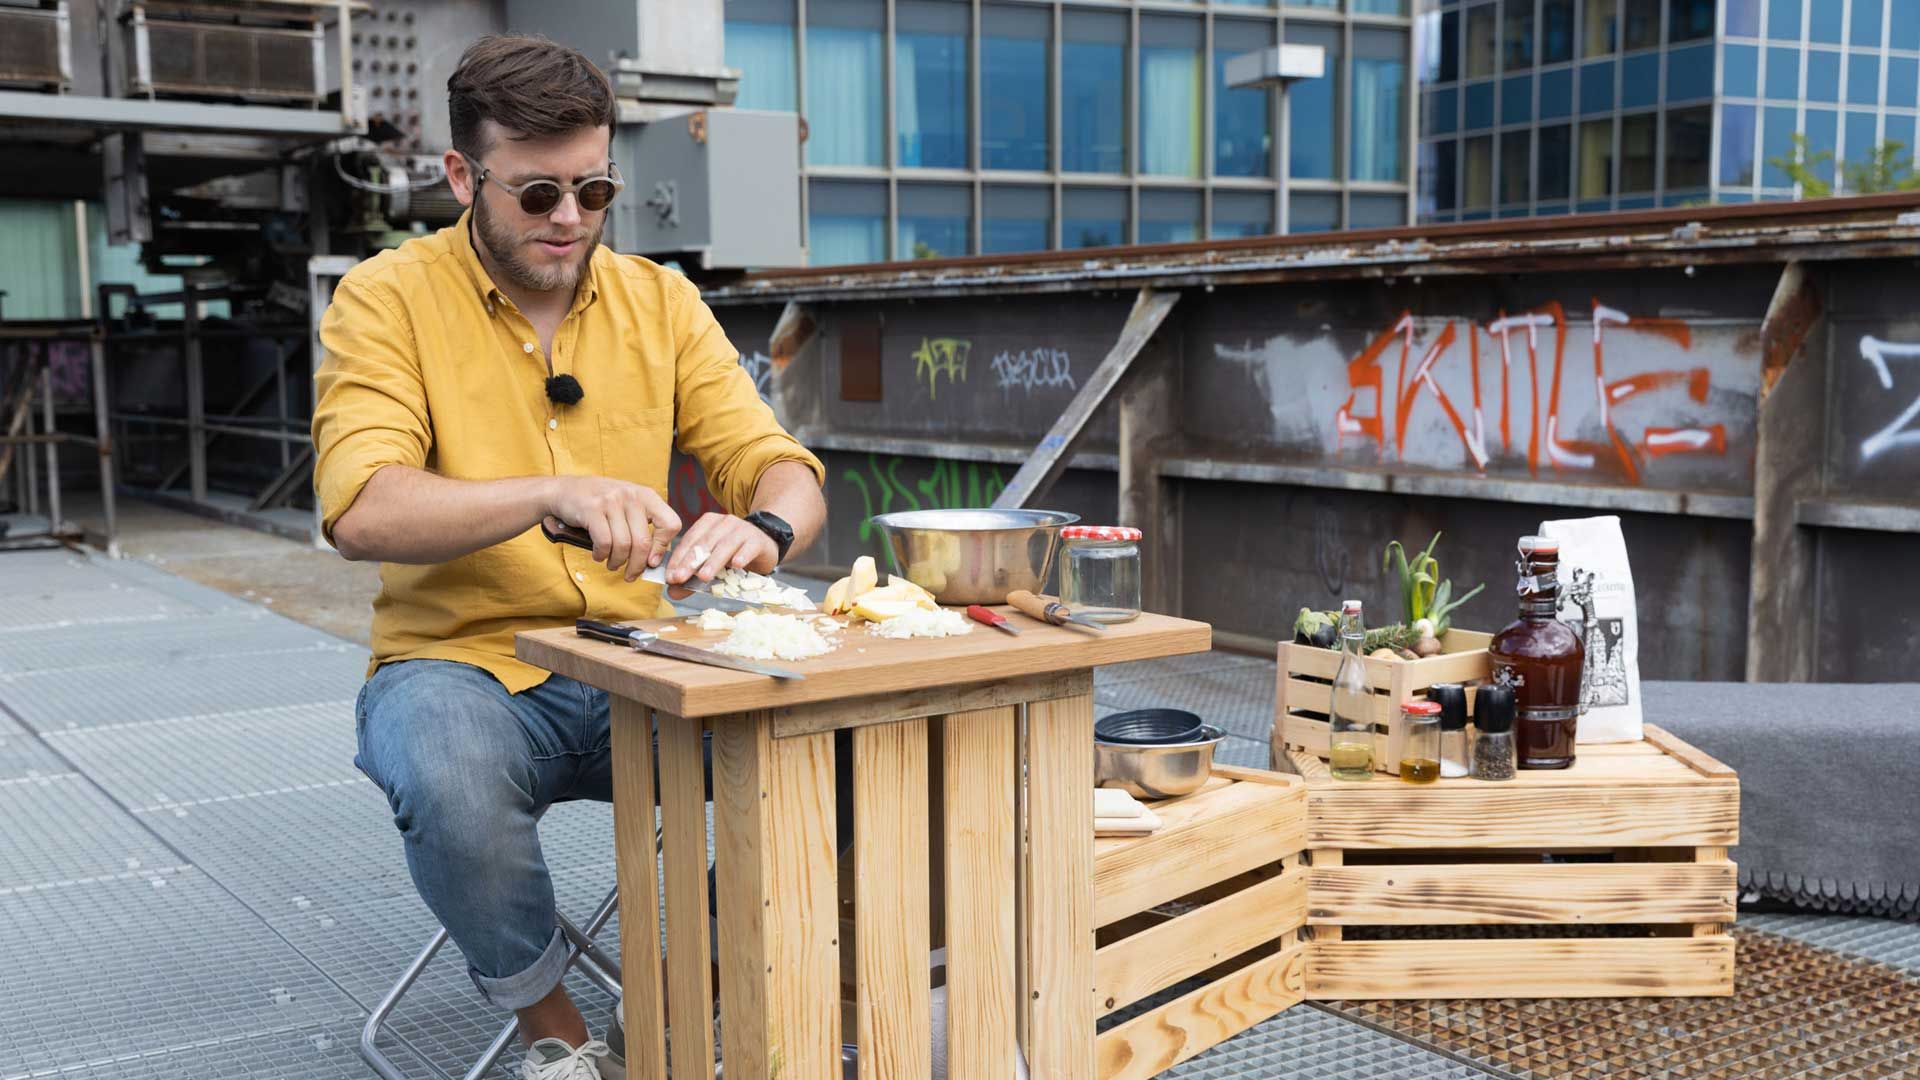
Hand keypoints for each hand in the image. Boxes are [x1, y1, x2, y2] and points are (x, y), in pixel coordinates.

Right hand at [543, 477, 681, 580]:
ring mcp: (612, 500)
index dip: (663, 547)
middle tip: (630, 575)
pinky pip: (604, 543)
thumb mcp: (627, 507)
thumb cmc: (600, 505)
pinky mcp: (592, 509)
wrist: (563, 490)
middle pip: (644, 542)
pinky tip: (599, 555)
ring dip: (617, 562)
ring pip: (623, 545)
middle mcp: (632, 496)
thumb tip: (655, 560)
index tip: (652, 561)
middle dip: (637, 565)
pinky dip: (602, 555)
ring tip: (612, 564)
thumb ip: (642, 527)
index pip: (671, 524)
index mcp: (647, 495)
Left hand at [666, 512, 778, 583]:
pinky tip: (736, 565)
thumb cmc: (734, 553)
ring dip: (713, 562)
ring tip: (703, 576)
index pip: (690, 540)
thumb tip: (673, 591)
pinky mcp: (757, 540)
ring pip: (725, 545)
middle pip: (704, 543)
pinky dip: (742, 556)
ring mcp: (742, 529)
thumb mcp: (711, 562)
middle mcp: (723, 522)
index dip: (679, 558)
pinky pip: (748, 547)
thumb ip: (692, 575)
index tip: (670, 576)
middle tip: (680, 578)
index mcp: (708, 523)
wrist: (765, 543)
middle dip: (691, 562)